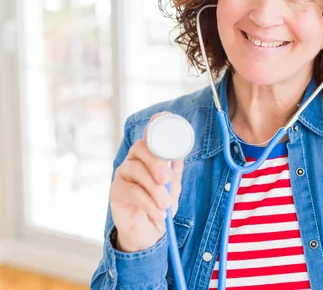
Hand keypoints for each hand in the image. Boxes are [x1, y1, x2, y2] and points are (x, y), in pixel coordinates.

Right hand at [109, 112, 184, 251]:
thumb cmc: (159, 206)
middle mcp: (134, 160)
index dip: (155, 125)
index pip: (150, 136)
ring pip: (136, 170)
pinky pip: (131, 191)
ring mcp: (123, 173)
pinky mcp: (116, 190)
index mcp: (150, 156)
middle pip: (140, 148)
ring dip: (154, 190)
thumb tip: (179, 154)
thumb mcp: (172, 188)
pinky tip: (157, 214)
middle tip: (165, 180)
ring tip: (165, 205)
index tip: (163, 116)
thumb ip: (174, 171)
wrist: (147, 233)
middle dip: (155, 163)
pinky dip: (147, 203)